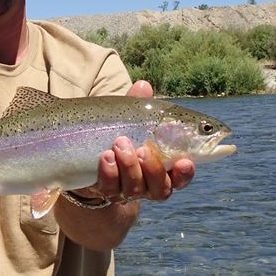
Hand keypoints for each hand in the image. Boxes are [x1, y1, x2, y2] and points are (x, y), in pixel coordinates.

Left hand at [87, 80, 194, 202]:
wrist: (89, 155)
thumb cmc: (120, 132)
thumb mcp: (131, 117)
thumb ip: (139, 104)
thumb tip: (143, 85)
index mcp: (163, 168)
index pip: (181, 176)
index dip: (186, 173)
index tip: (185, 161)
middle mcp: (149, 184)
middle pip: (161, 188)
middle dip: (152, 168)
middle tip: (142, 149)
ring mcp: (127, 190)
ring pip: (136, 189)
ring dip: (129, 166)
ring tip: (120, 143)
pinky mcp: (106, 190)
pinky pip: (110, 188)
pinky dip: (109, 172)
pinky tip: (105, 156)